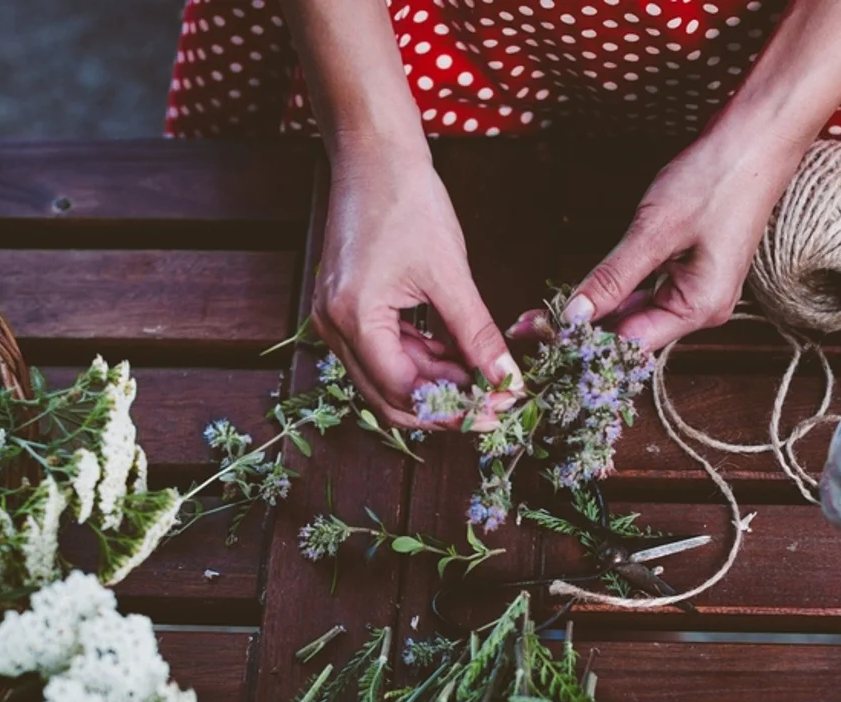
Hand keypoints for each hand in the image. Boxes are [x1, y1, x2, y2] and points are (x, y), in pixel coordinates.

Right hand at [312, 141, 522, 430]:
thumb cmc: (408, 199)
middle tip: (493, 404)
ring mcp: (335, 318)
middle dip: (444, 405)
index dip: (454, 409)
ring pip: (388, 377)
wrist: (375, 154)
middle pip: (389, 396)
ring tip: (483, 374)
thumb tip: (507, 379)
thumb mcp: (450, 273)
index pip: (404, 392)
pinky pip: (384, 351)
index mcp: (354, 318)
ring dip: (435, 383)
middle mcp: (333, 327)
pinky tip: (456, 352)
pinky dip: (421, 358)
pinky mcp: (346, 307)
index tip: (498, 409)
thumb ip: (477, 334)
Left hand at [513, 128, 801, 350]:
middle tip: (529, 327)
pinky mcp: (692, 272)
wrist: (757, 139)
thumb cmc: (715, 179)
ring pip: (637, 315)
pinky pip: (647, 293)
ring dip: (595, 313)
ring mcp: (699, 291)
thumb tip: (574, 315)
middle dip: (582, 331)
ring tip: (545, 316)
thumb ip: (613, 277)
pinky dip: (615, 293)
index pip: (630, 343)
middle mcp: (702, 308)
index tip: (536, 336)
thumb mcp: (655, 230)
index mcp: (700, 307)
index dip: (581, 343)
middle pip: (632, 334)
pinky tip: (585, 295)